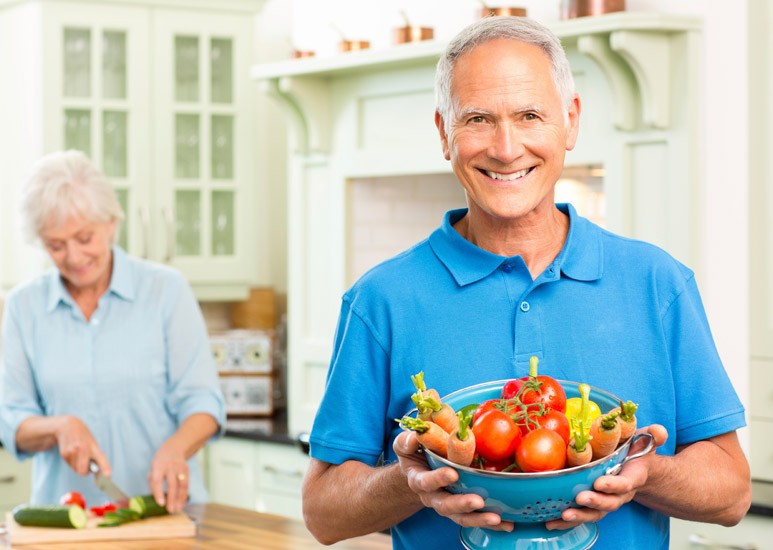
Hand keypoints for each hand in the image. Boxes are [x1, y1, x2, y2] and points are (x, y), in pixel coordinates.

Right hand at [54, 415, 108, 475]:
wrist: (67, 426)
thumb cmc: (83, 436)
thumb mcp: (92, 443)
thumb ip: (95, 456)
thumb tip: (97, 471)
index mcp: (93, 446)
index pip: (101, 458)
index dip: (105, 467)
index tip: (108, 475)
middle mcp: (83, 449)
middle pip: (83, 471)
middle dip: (85, 471)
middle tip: (87, 464)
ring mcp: (72, 452)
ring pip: (76, 469)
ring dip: (78, 466)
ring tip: (78, 454)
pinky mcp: (64, 454)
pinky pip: (70, 465)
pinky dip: (72, 462)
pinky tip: (72, 452)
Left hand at [148, 443, 188, 512]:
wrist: (174, 448)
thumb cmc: (159, 463)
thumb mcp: (152, 469)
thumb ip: (152, 483)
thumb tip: (155, 498)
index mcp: (158, 466)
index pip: (158, 480)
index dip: (159, 492)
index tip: (161, 504)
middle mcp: (170, 467)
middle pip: (172, 484)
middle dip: (172, 498)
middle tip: (170, 510)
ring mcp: (180, 468)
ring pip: (182, 485)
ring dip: (180, 498)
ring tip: (178, 509)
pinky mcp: (186, 470)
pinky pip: (187, 484)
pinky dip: (185, 494)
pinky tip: (183, 503)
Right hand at [393, 430, 512, 531]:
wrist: (418, 471)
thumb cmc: (414, 454)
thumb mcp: (405, 445)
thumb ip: (407, 441)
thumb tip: (415, 438)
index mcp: (418, 480)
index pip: (426, 481)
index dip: (438, 479)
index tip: (452, 474)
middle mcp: (432, 496)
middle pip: (445, 505)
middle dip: (461, 504)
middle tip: (477, 501)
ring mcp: (447, 504)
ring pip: (460, 517)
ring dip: (478, 519)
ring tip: (496, 518)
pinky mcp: (461, 509)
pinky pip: (475, 518)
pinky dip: (491, 524)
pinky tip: (506, 523)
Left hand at [546, 424, 667, 529]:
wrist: (638, 470)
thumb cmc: (637, 453)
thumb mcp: (646, 441)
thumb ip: (654, 435)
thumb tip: (659, 430)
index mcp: (632, 477)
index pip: (625, 484)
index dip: (613, 485)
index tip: (600, 482)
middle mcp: (620, 493)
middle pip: (610, 503)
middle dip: (595, 502)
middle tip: (580, 498)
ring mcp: (607, 500)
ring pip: (596, 513)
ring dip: (580, 516)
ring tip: (564, 514)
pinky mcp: (594, 504)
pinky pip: (582, 515)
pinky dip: (568, 522)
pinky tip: (551, 522)